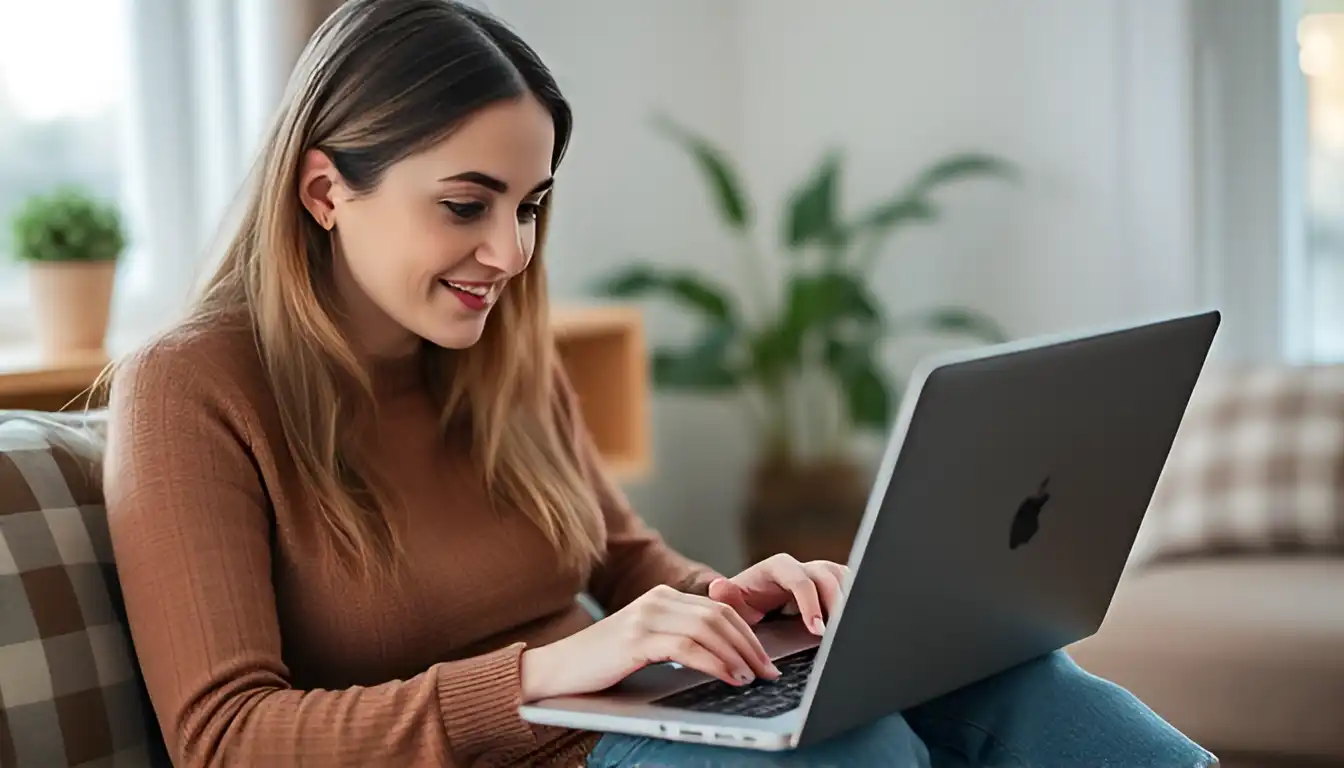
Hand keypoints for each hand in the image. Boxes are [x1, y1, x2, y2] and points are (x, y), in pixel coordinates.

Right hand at [520, 585, 780, 701]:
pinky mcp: (636, 638)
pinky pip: (687, 647)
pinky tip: (729, 677)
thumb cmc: (603, 664)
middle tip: (769, 670)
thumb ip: (679, 640)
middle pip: (720, 615)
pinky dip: (715, 662)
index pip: (719, 608)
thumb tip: (725, 658)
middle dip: (750, 644)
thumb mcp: (647, 644)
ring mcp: (646, 616)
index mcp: (662, 597)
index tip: (766, 658)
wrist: (556, 670)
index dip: (748, 632)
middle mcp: (657, 600)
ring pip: (709, 629)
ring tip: (754, 677)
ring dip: (738, 655)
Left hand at [708, 554, 848, 635]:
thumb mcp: (733, 602)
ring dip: (849, 601)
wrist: (753, 602)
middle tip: (838, 633)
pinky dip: (855, 601)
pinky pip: (850, 585)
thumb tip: (718, 587)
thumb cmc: (744, 603)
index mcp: (778, 567)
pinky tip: (853, 622)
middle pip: (828, 577)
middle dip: (836, 604)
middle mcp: (801, 566)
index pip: (801, 581)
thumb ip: (727, 596)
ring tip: (848, 629)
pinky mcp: (831, 584)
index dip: (811, 604)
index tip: (816, 630)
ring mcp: (818, 573)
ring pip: (844, 578)